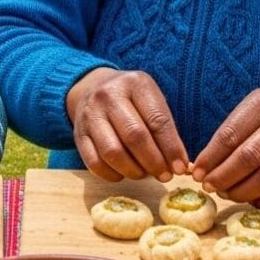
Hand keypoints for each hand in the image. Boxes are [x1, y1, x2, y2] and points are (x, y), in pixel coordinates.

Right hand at [65, 68, 188, 182]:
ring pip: (113, 152)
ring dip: (134, 171)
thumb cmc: (131, 99)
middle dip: (154, 162)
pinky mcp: (79, 134)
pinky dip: (113, 175)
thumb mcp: (150, 100)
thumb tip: (179, 165)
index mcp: (135, 84)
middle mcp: (109, 95)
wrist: (92, 87)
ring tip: (145, 174)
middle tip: (165, 176)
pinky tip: (124, 173)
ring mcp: (90, 114)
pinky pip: (95, 163)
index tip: (181, 168)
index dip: (171, 148)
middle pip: (135, 136)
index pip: (157, 120)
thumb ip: (164, 128)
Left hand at [191, 85, 259, 210]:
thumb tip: (203, 165)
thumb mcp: (251, 106)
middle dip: (223, 177)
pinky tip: (251, 200)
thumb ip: (229, 131)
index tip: (196, 172)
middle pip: (249, 158)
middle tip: (208, 186)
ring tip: (225, 193)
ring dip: (241, 192)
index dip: (210, 157)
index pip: (230, 135)